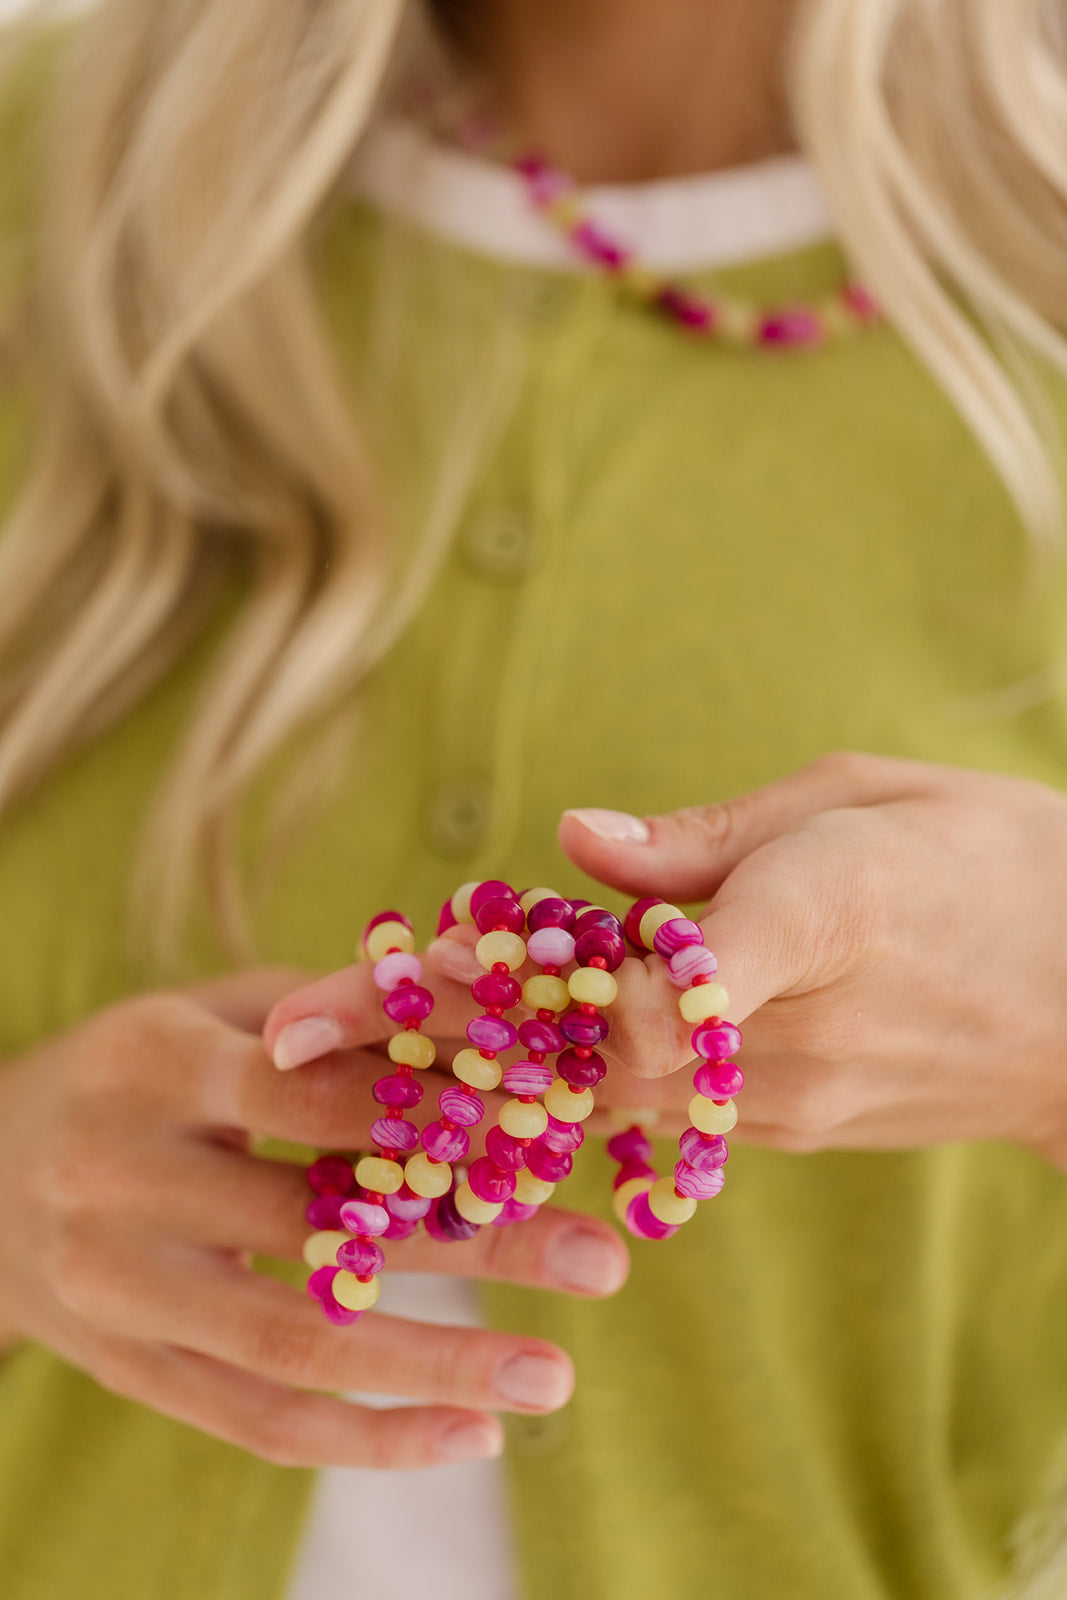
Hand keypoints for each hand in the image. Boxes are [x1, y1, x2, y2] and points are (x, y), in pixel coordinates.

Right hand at [0, 970, 627, 1469]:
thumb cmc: (141, 1070)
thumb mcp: (216, 1011)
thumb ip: (336, 1016)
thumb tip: (492, 1018)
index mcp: (154, 1064)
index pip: (314, 1092)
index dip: (440, 1110)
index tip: (555, 1126)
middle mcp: (123, 1177)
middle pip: (322, 1223)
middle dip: (475, 1243)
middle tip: (600, 1259)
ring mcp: (117, 1288)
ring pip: (294, 1344)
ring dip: (436, 1369)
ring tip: (553, 1380)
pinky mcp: (126, 1369)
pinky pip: (255, 1422)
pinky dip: (367, 1439)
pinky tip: (467, 1437)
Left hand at [558, 751, 1066, 1165]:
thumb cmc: (981, 858)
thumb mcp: (857, 797)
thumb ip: (706, 832)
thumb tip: (576, 837)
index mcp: (824, 915)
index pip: (663, 993)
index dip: (575, 968)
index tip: (529, 925)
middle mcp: (807, 1034)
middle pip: (612, 1054)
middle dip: (541, 1006)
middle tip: (509, 950)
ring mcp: (806, 1103)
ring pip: (629, 1095)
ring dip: (576, 1040)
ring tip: (572, 974)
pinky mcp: (804, 1134)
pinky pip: (677, 1112)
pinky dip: (632, 1066)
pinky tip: (644, 1008)